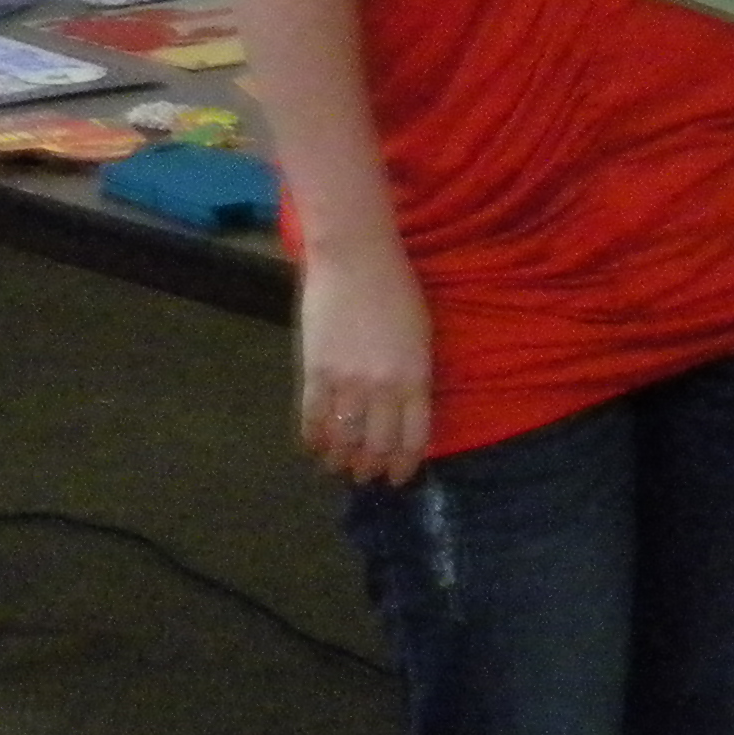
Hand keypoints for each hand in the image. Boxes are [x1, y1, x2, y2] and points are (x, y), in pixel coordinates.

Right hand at [296, 243, 433, 485]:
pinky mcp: (316, 370)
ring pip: (343, 439)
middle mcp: (384, 387)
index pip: (412, 438)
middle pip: (376, 446)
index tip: (397, 477)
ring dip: (340, 460)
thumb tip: (405, 415)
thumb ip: (414, 378)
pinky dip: (313, 439)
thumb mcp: (420, 337)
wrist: (357, 257)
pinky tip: (314, 447)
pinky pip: (312, 418)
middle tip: (365, 474)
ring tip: (338, 465)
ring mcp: (347, 381)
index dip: (404, 465)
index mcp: (416, 377)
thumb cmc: (397, 289)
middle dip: (370, 468)